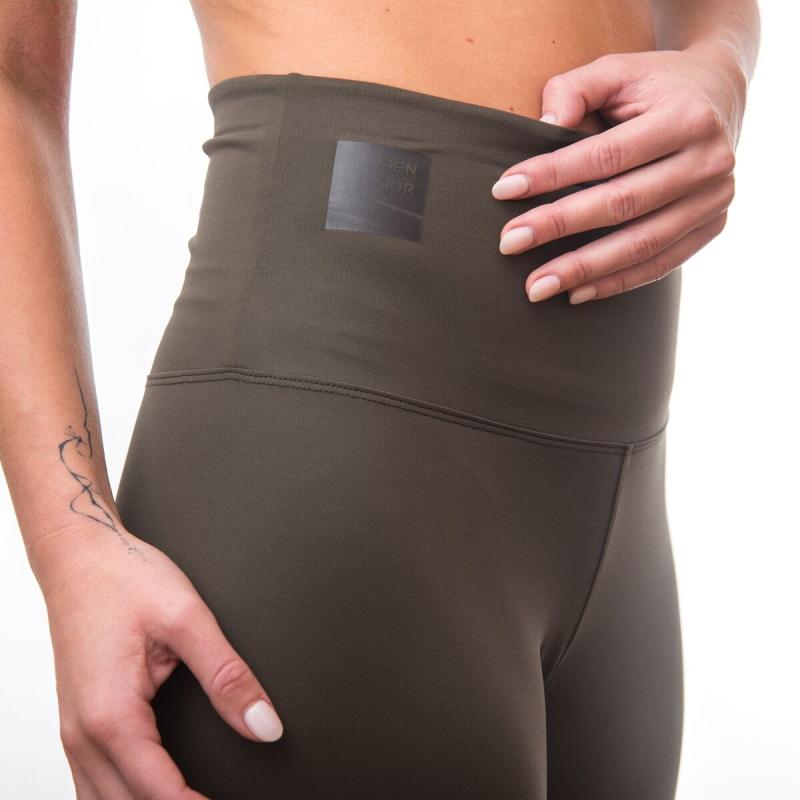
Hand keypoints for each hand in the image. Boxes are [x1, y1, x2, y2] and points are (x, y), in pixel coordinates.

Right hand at [37, 524, 283, 798]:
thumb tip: (264, 724)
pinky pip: (94, 785)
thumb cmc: (124, 578)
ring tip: (197, 797)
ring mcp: (75, 733)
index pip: (160, 794)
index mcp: (112, 714)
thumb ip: (227, 676)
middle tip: (224, 799)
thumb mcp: (188, 619)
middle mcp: (84, 734)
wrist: (79, 554)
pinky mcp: (79, 724)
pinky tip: (156, 790)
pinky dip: (126, 798)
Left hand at [491, 43, 746, 302]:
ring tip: (535, 287)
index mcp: (686, 118)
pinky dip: (616, 282)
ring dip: (583, 270)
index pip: (606, 155)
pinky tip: (575, 293)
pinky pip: (660, 265)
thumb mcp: (617, 70)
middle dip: (559, 226)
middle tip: (509, 244)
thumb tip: (544, 125)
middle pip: (622, 204)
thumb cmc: (653, 86)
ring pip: (641, 245)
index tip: (503, 190)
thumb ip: (576, 88)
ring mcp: (714, 200)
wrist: (720, 96)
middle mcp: (708, 162)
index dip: (553, 174)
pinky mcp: (711, 227)